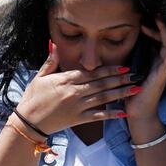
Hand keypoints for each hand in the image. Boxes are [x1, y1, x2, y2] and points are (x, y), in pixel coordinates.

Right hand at [15, 41, 140, 133]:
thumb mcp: (40, 76)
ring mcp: (77, 106)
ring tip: (135, 89)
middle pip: (102, 83)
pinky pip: (98, 116)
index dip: (109, 69)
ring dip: (121, 93)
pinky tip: (123, 112)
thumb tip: (53, 43)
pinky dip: (111, 114)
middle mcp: (74, 91)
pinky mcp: (78, 119)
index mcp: (66, 79)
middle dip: (120, 79)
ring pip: (103, 98)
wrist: (28, 122)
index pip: (92, 72)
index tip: (124, 67)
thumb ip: (51, 60)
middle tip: (136, 76)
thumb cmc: (33, 98)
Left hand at [124, 18, 165, 122]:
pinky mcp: (163, 76)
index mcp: (155, 63)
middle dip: (160, 27)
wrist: (139, 114)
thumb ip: (136, 62)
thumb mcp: (133, 73)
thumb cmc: (135, 95)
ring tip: (161, 20)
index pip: (157, 42)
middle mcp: (161, 65)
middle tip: (155, 14)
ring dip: (165, 32)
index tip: (143, 22)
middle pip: (163, 41)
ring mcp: (163, 70)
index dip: (152, 31)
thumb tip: (131, 50)